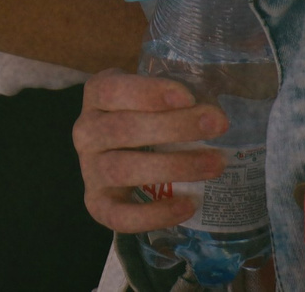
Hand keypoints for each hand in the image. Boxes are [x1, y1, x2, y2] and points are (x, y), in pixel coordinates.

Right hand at [74, 70, 225, 232]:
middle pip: (123, 128)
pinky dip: (155, 213)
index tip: (188, 97)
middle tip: (218, 125)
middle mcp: (86, 131)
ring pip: (122, 169)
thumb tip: (218, 108)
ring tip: (215, 165)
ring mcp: (89, 169)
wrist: (120, 156)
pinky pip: (119, 215)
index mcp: (97, 96)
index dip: (149, 93)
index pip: (113, 90)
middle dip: (174, 127)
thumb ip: (176, 97)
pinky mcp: (97, 204)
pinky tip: (188, 205)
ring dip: (173, 167)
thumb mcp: (153, 97)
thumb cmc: (145, 118)